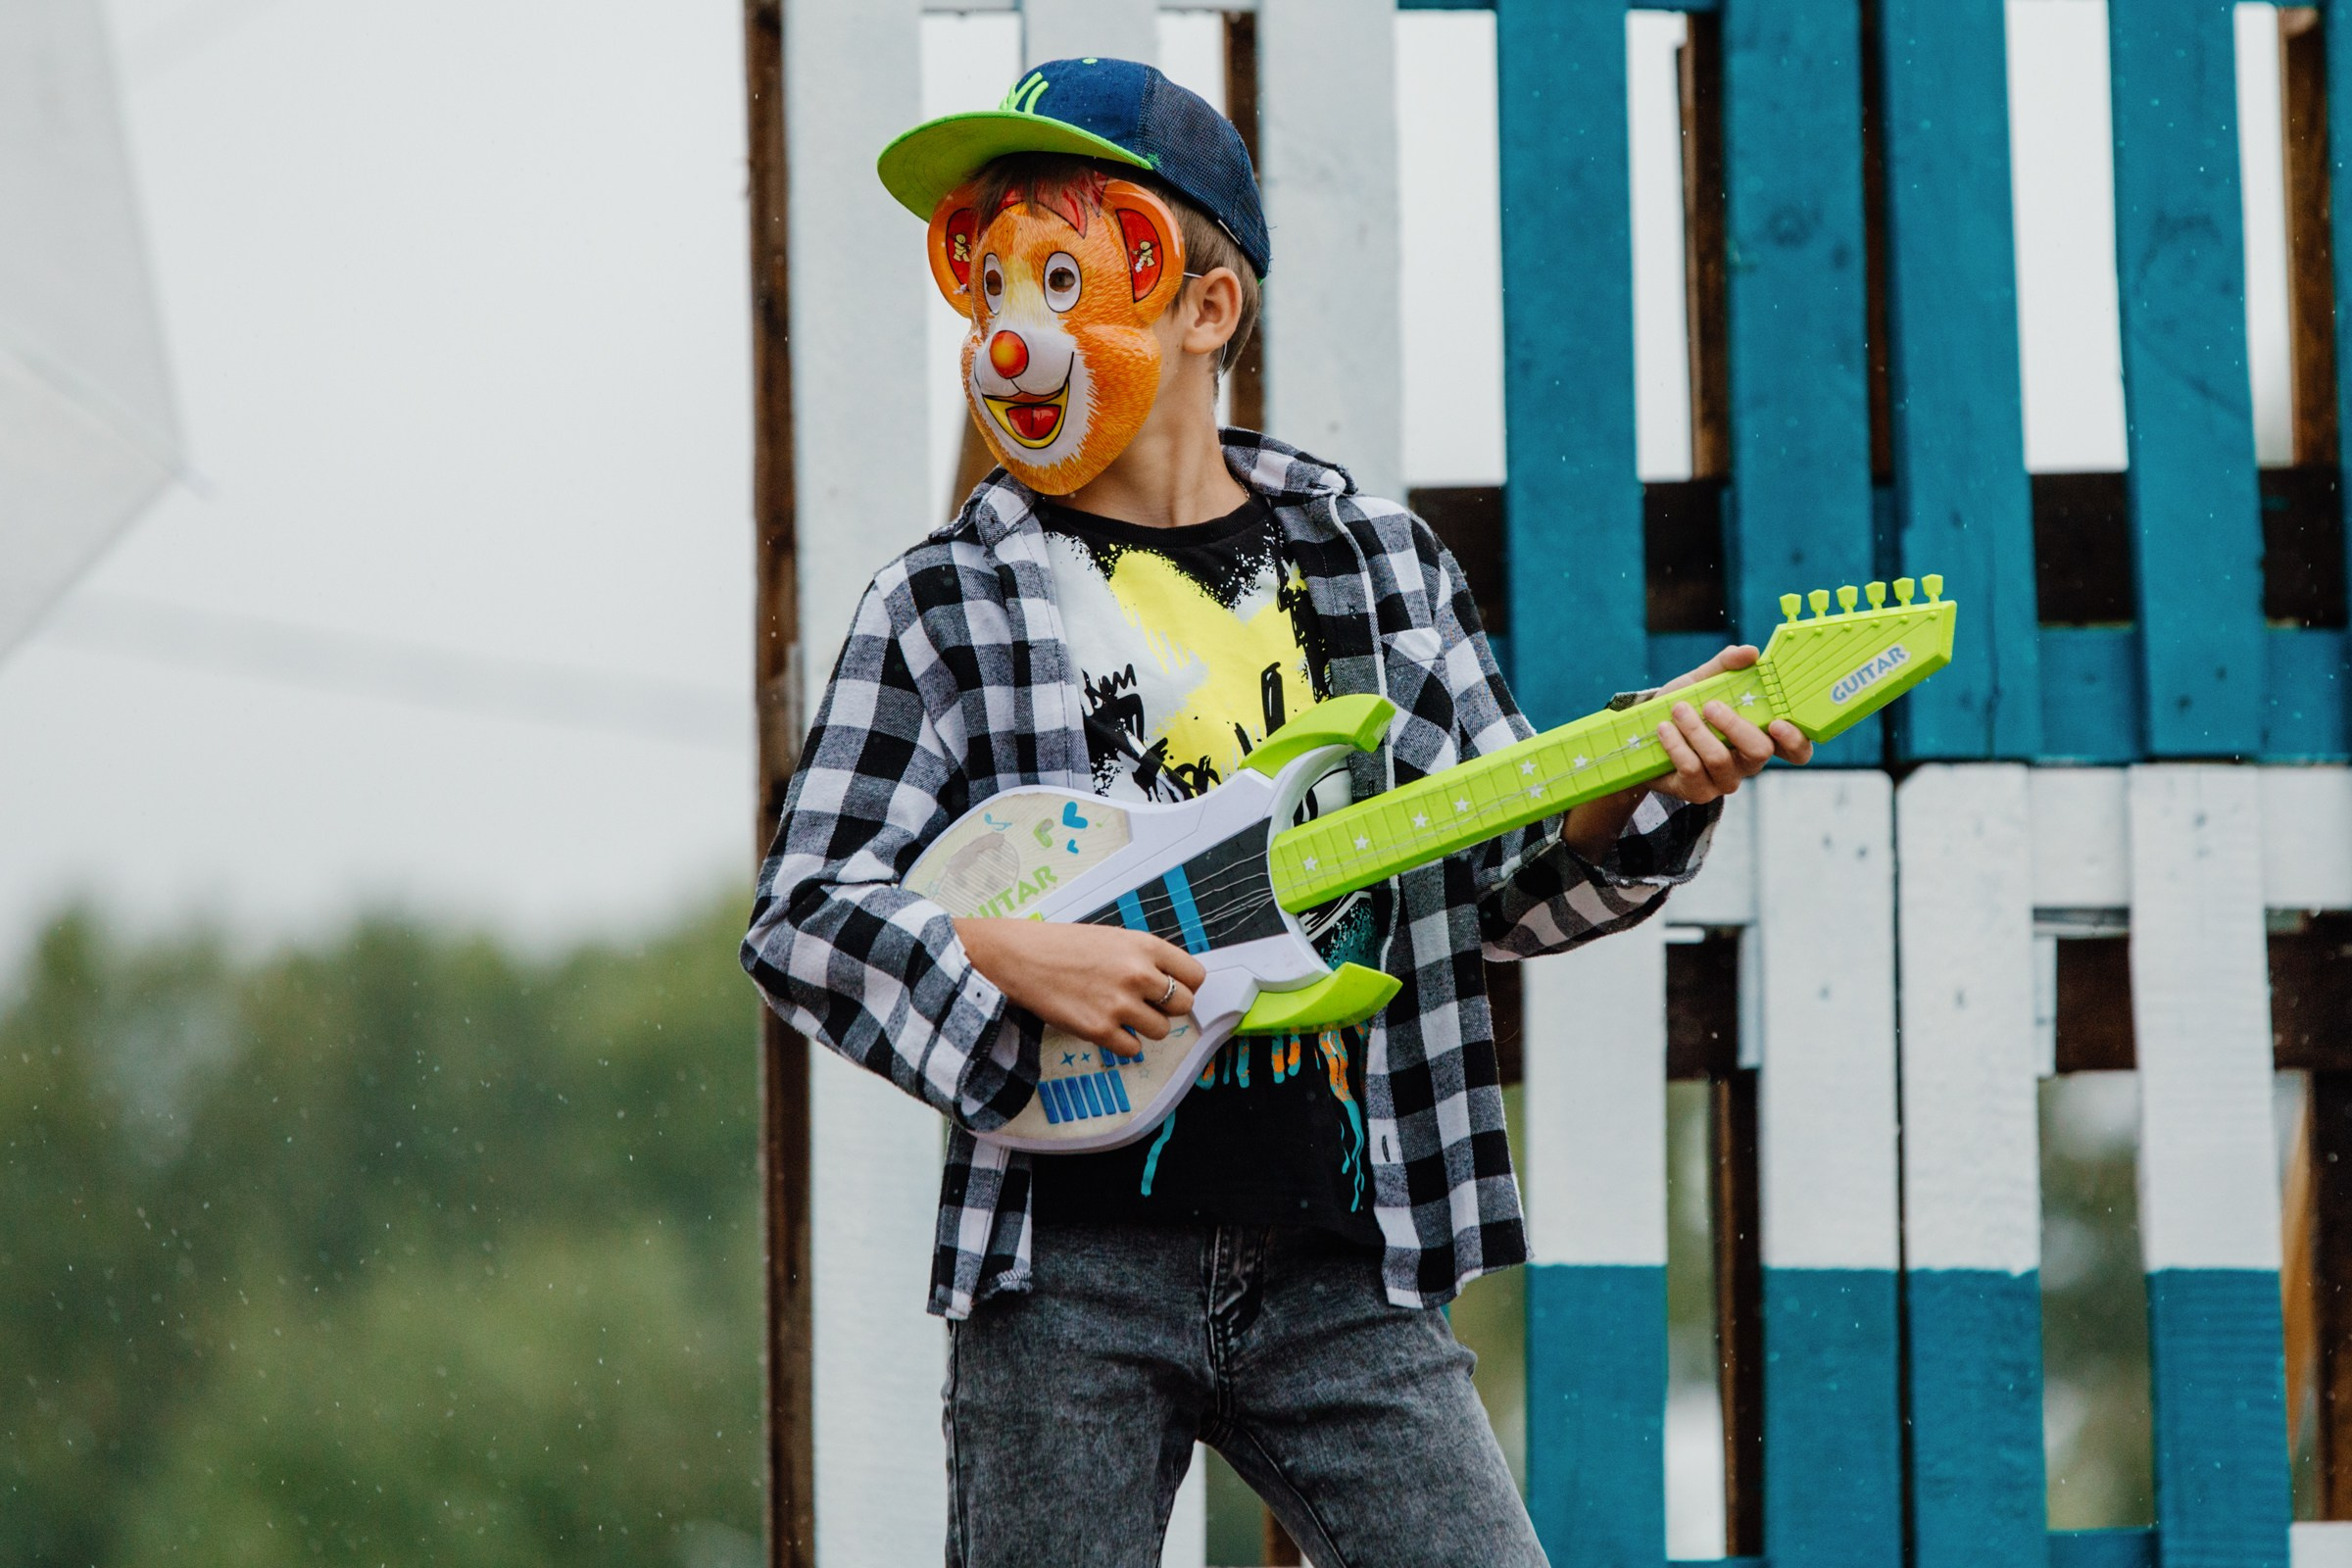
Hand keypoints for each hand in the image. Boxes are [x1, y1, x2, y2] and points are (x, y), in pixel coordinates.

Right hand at [953, 919, 1205, 1058]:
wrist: (1021, 958)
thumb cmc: (1064, 946)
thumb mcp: (1114, 938)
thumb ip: (1146, 958)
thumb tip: (1172, 984)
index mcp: (1145, 946)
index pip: (1194, 976)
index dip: (1185, 986)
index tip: (1172, 989)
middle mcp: (1138, 974)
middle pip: (1183, 1006)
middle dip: (1167, 1008)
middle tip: (1146, 1005)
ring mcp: (1120, 1004)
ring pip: (1161, 1030)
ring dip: (1145, 1027)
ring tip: (1121, 1014)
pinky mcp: (1100, 1030)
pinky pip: (1133, 1049)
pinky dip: (1123, 1043)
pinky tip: (1105, 1027)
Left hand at [1650, 644, 1812, 803]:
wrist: (1643, 734)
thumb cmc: (1685, 706)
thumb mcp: (1703, 680)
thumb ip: (1726, 665)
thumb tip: (1750, 652)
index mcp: (1760, 735)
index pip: (1796, 748)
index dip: (1795, 740)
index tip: (1778, 723)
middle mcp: (1748, 762)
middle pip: (1759, 752)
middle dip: (1734, 726)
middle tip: (1711, 706)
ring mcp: (1725, 780)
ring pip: (1721, 760)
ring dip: (1697, 731)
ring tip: (1678, 710)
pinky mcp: (1699, 791)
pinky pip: (1693, 770)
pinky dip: (1676, 745)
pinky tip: (1664, 729)